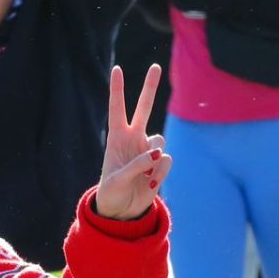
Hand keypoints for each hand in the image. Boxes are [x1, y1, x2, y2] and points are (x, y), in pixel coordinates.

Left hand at [93, 64, 169, 220]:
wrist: (122, 211)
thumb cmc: (112, 192)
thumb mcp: (118, 179)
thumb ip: (137, 164)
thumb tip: (159, 153)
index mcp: (117, 138)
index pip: (117, 109)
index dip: (117, 90)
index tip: (117, 69)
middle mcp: (134, 139)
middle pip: (144, 108)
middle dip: (150, 88)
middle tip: (156, 66)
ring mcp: (148, 150)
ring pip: (160, 141)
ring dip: (154, 158)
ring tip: (143, 175)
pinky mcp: (159, 164)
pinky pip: (166, 161)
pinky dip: (159, 173)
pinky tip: (150, 183)